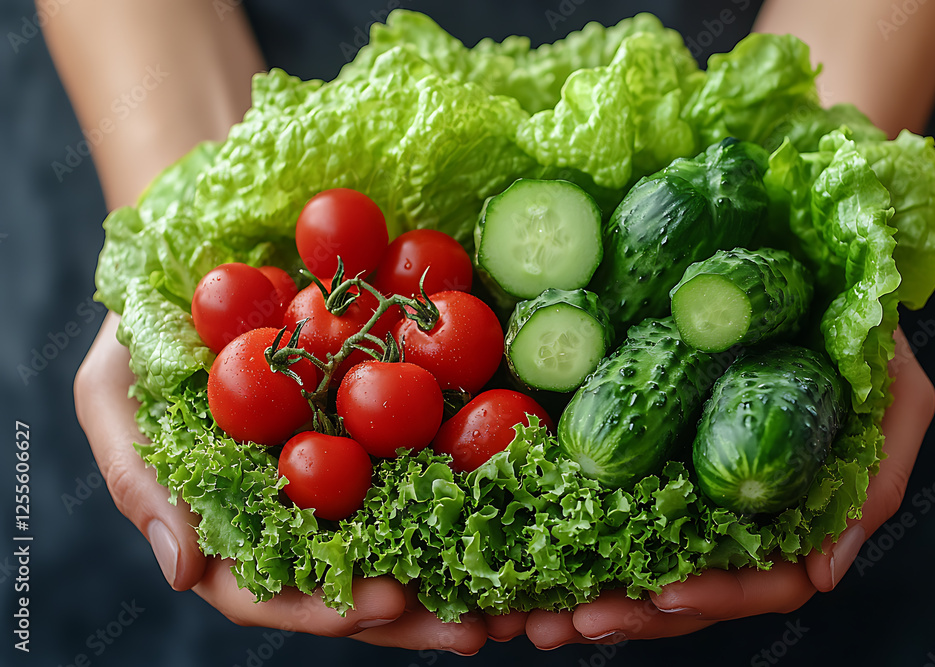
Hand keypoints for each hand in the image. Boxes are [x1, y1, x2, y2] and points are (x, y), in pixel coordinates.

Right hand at [74, 312, 487, 652]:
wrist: (196, 268)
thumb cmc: (137, 338)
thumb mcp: (111, 397)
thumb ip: (138, 480)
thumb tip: (180, 570)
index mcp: (229, 524)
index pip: (274, 590)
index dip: (329, 607)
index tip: (388, 602)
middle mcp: (289, 512)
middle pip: (351, 582)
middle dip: (412, 612)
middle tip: (475, 630)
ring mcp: (335, 474)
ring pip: (395, 538)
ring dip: (451, 572)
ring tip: (511, 601)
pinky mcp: (375, 428)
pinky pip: (421, 466)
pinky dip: (463, 493)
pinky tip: (510, 506)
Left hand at [522, 327, 934, 647]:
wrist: (813, 269)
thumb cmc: (861, 336)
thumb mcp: (897, 399)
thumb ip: (874, 482)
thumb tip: (823, 574)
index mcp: (788, 512)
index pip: (756, 581)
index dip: (712, 597)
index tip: (662, 597)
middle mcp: (731, 507)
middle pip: (683, 583)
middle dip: (629, 612)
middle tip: (570, 623)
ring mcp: (685, 479)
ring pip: (635, 553)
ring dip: (585, 586)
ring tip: (536, 615)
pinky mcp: (640, 444)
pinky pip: (602, 495)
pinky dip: (566, 527)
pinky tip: (528, 550)